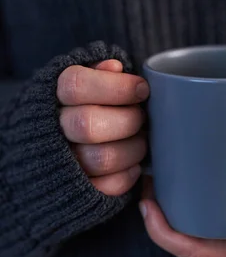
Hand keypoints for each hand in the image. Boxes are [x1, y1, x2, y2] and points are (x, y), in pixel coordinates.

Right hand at [57, 59, 148, 195]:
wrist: (61, 144)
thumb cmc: (89, 104)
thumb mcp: (90, 81)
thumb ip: (102, 72)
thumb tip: (114, 67)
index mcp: (54, 95)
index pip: (76, 86)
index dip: (116, 87)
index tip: (142, 89)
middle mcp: (53, 129)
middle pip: (88, 124)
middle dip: (128, 120)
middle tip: (141, 117)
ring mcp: (64, 162)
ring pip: (101, 158)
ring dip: (133, 149)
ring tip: (141, 139)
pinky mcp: (79, 190)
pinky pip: (108, 186)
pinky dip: (128, 175)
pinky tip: (133, 163)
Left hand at [139, 177, 225, 256]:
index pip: (187, 250)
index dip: (160, 231)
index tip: (146, 204)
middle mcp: (222, 249)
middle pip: (180, 235)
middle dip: (158, 211)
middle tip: (148, 178)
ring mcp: (223, 235)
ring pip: (187, 223)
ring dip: (169, 202)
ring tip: (159, 171)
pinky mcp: (225, 220)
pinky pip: (198, 213)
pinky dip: (184, 196)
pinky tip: (182, 172)